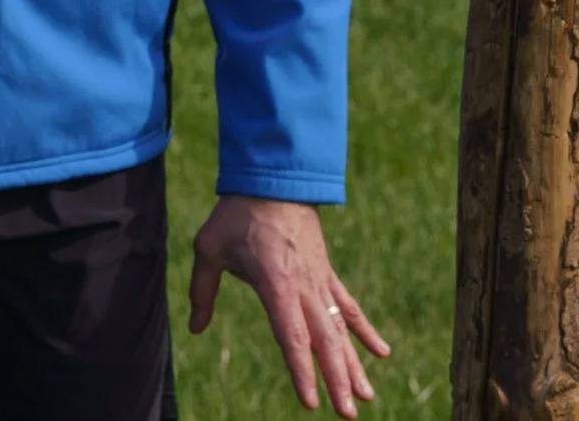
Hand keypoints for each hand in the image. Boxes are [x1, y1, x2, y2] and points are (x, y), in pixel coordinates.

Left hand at [190, 195, 388, 416]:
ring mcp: (320, 282)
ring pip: (341, 330)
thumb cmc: (236, 216)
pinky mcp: (327, 274)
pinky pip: (350, 306)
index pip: (291, 337)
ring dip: (354, 365)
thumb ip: (203, 291)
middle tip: (348, 415)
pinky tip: (382, 354)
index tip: (310, 401)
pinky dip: (365, 331)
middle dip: (337, 380)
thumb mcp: (209, 249)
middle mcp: (304, 288)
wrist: (273, 180)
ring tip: (367, 399)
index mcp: (275, 285)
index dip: (302, 370)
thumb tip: (196, 328)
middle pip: (323, 342)